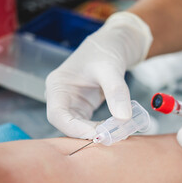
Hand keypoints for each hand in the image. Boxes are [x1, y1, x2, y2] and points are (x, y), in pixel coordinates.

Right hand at [46, 12, 152, 138]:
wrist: (111, 44)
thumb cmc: (105, 50)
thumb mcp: (111, 68)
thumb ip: (116, 91)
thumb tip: (124, 118)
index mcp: (57, 85)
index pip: (57, 115)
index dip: (74, 129)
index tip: (96, 135)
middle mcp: (61, 97)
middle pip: (66, 125)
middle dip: (87, 134)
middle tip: (110, 138)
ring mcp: (72, 104)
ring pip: (78, 128)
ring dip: (95, 133)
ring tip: (115, 134)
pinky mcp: (83, 109)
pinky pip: (88, 125)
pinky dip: (101, 129)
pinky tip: (115, 129)